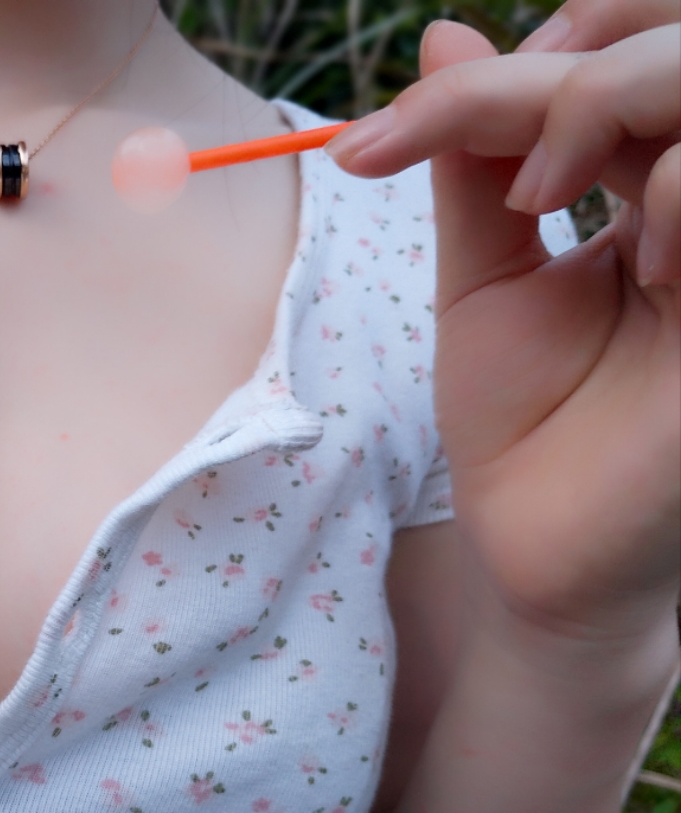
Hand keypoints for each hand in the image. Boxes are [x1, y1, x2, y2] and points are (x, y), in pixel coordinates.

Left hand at [325, 0, 679, 642]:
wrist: (542, 549)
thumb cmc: (523, 425)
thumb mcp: (482, 280)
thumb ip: (472, 163)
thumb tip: (445, 34)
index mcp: (645, 186)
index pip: (604, 56)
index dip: (504, 68)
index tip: (375, 143)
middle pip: (671, 43)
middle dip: (558, 72)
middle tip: (464, 148)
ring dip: (606, 104)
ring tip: (541, 194)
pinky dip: (672, 188)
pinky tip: (627, 265)